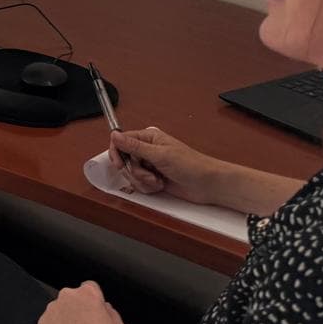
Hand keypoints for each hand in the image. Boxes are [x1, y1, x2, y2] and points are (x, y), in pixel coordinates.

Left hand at [37, 281, 127, 323]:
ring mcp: (52, 311)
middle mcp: (67, 298)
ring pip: (61, 311)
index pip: (90, 287)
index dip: (95, 300)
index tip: (96, 311)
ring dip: (67, 320)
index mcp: (87, 295)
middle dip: (80, 309)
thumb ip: (111, 313)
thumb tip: (104, 309)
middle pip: (74, 298)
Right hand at [108, 126, 224, 204]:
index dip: (117, 153)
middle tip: (148, 173)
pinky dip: (148, 187)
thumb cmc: (191, 165)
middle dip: (134, 171)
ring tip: (158, 180)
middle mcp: (147, 150)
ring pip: (131, 174)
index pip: (121, 141)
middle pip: (124, 160)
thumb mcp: (159, 154)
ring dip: (143, 181)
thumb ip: (134, 146)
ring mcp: (150, 165)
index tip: (119, 164)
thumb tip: (115, 135)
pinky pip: (139, 185)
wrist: (207, 184)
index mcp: (148, 138)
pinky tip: (160, 185)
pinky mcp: (153, 179)